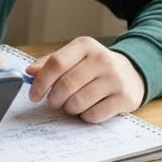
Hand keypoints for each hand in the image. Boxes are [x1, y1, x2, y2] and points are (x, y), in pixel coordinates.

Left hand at [25, 36, 144, 122]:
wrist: (132, 73)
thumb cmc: (94, 67)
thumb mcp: (74, 58)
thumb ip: (50, 63)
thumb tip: (30, 71)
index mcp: (85, 45)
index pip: (56, 63)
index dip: (41, 82)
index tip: (33, 95)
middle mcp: (102, 59)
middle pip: (66, 85)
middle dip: (54, 99)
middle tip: (53, 103)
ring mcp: (115, 79)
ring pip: (78, 102)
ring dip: (69, 108)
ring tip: (73, 104)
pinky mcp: (125, 98)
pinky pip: (93, 115)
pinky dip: (85, 116)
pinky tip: (89, 108)